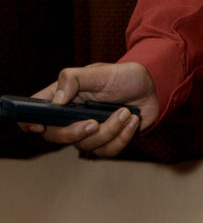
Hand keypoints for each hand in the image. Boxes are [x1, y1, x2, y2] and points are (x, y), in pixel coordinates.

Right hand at [20, 62, 158, 157]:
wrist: (152, 86)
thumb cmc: (123, 76)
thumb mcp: (99, 72)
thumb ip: (73, 79)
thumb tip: (56, 101)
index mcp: (63, 98)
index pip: (36, 113)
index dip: (29, 123)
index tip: (40, 126)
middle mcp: (72, 117)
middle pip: (57, 136)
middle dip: (76, 133)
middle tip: (94, 122)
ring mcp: (89, 131)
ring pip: (86, 146)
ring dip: (109, 130)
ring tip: (126, 112)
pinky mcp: (107, 141)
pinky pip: (107, 151)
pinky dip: (122, 136)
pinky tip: (133, 120)